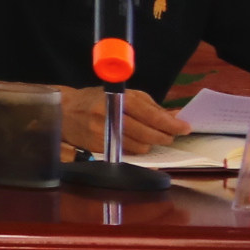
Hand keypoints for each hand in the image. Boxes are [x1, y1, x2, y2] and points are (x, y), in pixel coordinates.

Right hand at [59, 85, 186, 157]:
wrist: (64, 111)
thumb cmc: (96, 100)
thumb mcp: (125, 95)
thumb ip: (151, 107)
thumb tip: (176, 117)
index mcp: (120, 99)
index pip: (152, 116)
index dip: (172, 124)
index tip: (185, 128)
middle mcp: (111, 116)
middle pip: (148, 135)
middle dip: (164, 136)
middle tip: (170, 135)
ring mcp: (104, 133)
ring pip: (140, 147)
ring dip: (150, 144)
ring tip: (149, 136)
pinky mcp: (99, 147)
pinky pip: (127, 153)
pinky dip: (135, 149)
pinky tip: (134, 141)